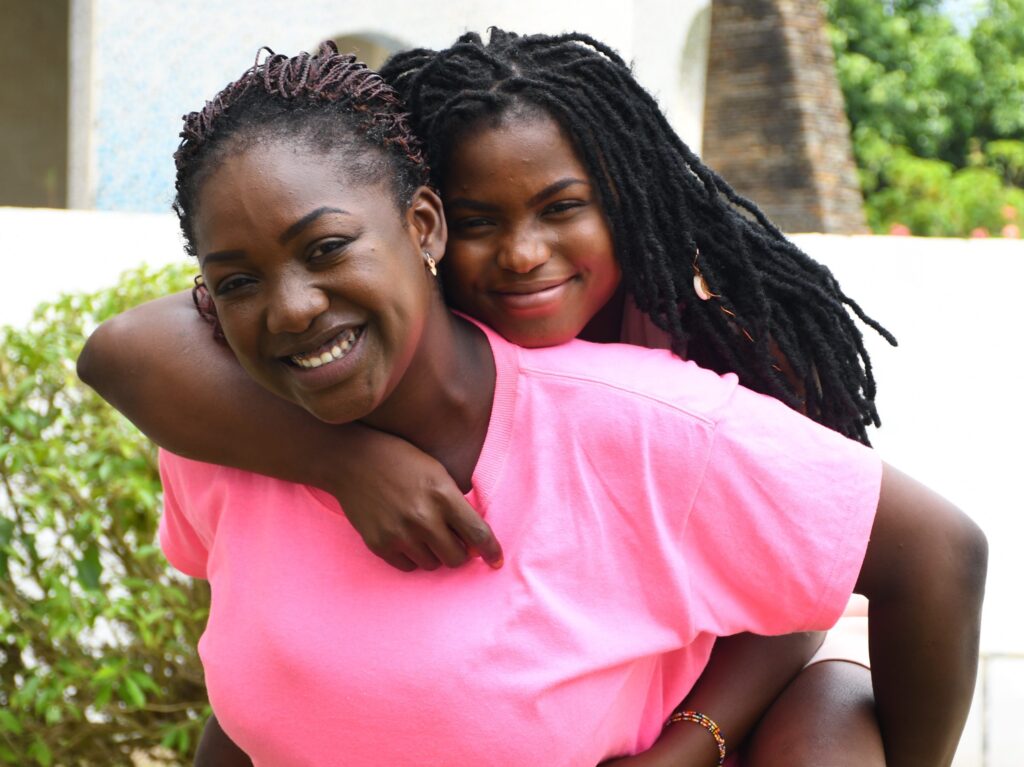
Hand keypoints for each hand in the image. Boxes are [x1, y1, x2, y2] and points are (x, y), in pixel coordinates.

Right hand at [328, 429, 502, 571]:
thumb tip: (474, 538)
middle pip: (456, 558)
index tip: (495, 560)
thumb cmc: (400, 460)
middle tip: (452, 540)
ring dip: (434, 553)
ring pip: (432, 565)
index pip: (478, 534)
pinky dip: (412, 556)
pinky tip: (407, 537)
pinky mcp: (379, 544)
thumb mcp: (437, 472)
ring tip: (423, 532)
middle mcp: (423, 518)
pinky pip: (408, 566)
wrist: (352, 460)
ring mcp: (399, 533)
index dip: (491, 551)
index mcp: (443, 495)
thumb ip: (456, 503)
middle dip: (459, 551)